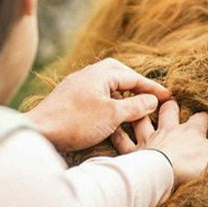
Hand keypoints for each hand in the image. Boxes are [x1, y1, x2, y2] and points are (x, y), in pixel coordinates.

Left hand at [24, 58, 171, 153]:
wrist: (38, 133)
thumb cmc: (75, 122)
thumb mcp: (112, 114)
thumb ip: (136, 106)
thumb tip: (152, 100)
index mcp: (100, 73)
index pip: (133, 77)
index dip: (152, 88)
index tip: (169, 96)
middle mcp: (88, 76)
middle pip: (120, 78)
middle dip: (137, 90)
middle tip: (152, 100)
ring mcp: (77, 89)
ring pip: (108, 93)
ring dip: (123, 105)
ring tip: (136, 118)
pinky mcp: (70, 104)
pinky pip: (96, 103)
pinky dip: (108, 113)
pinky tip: (113, 126)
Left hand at [112, 100, 207, 186]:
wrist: (161, 174)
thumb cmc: (189, 166)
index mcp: (190, 131)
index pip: (199, 119)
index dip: (202, 117)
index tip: (204, 116)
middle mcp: (168, 130)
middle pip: (168, 111)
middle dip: (169, 105)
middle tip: (169, 101)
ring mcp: (148, 139)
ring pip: (142, 120)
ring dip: (140, 113)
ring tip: (138, 107)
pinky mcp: (132, 152)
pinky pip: (122, 141)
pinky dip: (117, 135)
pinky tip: (112, 130)